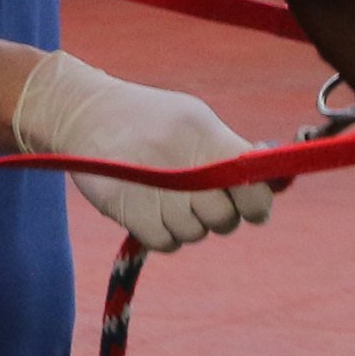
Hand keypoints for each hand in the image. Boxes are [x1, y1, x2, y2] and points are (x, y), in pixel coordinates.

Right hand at [13, 52, 279, 252]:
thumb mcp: (192, 118)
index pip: (252, 185)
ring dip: (186, 223)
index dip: (257, 203)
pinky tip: (151, 210)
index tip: (251, 206)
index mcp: (204, 135)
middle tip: (198, 198)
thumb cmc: (148, 117)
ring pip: (195, 233)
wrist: (82, 112)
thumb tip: (272, 182)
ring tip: (166, 197)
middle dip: (218, 214)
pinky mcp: (126, 209)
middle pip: (224, 218)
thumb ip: (229, 150)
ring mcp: (153, 188)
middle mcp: (181, 162)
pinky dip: (163, 234)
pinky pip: (166, 243)